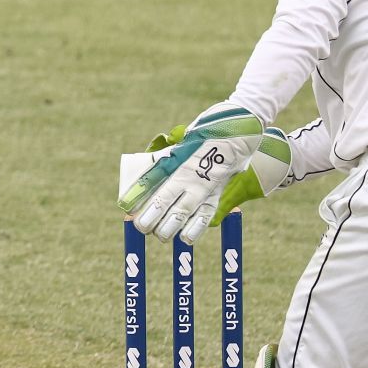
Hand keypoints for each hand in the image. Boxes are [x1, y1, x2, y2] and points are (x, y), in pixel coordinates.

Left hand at [119, 106, 275, 242]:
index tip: (125, 206)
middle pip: (165, 202)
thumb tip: (151, 173)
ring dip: (169, 227)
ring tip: (160, 235)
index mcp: (179, 161)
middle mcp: (190, 176)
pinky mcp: (218, 192)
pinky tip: (186, 237)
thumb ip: (169, 158)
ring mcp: (205, 186)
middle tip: (141, 226)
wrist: (241, 130)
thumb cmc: (208, 133)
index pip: (154, 181)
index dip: (138, 196)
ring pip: (183, 213)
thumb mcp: (184, 141)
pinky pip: (206, 215)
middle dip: (150, 219)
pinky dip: (195, 229)